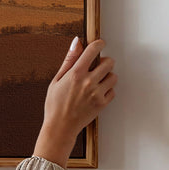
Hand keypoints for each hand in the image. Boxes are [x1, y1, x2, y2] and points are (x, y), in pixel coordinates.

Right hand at [33, 36, 116, 164]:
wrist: (60, 127)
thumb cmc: (55, 104)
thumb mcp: (57, 79)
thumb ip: (69, 59)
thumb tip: (77, 42)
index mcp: (76, 73)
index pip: (93, 50)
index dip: (99, 43)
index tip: (100, 44)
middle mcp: (88, 82)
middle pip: (109, 62)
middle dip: (105, 62)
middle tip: (98, 66)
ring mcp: (97, 93)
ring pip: (113, 76)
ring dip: (108, 76)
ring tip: (98, 81)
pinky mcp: (102, 104)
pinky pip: (113, 91)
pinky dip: (107, 90)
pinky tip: (97, 93)